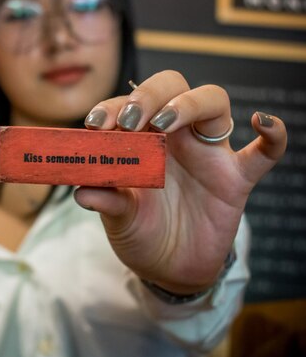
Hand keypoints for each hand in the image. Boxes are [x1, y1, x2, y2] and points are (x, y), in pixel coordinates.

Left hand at [74, 71, 286, 294]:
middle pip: (173, 88)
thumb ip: (107, 201)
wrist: (169, 268)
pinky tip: (263, 123)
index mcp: (143, 137)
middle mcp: (177, 136)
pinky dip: (272, 137)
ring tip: (166, 122)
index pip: (132, 104)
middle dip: (151, 95)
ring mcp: (208, 154)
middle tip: (131, 119)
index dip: (114, 106)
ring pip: (214, 102)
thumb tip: (82, 191)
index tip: (96, 124)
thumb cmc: (140, 231)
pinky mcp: (236, 180)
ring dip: (191, 104)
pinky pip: (263, 154)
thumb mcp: (118, 218)